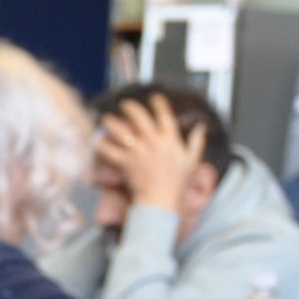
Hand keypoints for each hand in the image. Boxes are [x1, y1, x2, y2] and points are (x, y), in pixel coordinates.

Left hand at [97, 95, 206, 213]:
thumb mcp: (192, 161)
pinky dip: (103, 145)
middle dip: (131, 107)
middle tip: (125, 104)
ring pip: (122, 131)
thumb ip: (196, 142)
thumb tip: (201, 128)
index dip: (159, 104)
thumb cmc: (177, 184)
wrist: (161, 201)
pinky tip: (97, 140)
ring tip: (107, 117)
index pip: (164, 115)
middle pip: (140, 117)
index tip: (154, 97)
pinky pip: (111, 151)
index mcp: (170, 140)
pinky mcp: (126, 163)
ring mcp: (138, 152)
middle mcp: (153, 142)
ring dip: (113, 122)